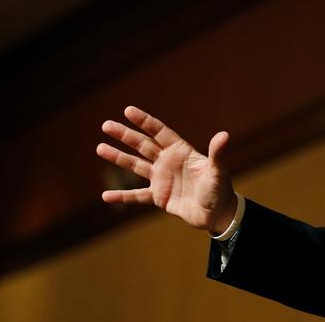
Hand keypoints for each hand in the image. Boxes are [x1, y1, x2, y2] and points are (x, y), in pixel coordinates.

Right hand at [96, 105, 236, 233]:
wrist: (217, 214)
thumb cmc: (220, 189)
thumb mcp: (217, 170)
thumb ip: (217, 153)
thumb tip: (224, 135)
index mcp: (181, 152)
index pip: (159, 132)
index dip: (144, 121)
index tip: (128, 110)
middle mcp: (168, 162)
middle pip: (142, 145)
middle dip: (125, 135)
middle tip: (106, 125)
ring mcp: (162, 179)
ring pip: (135, 165)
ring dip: (118, 157)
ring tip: (100, 148)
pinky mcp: (159, 197)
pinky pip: (136, 196)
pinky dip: (122, 196)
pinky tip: (106, 196)